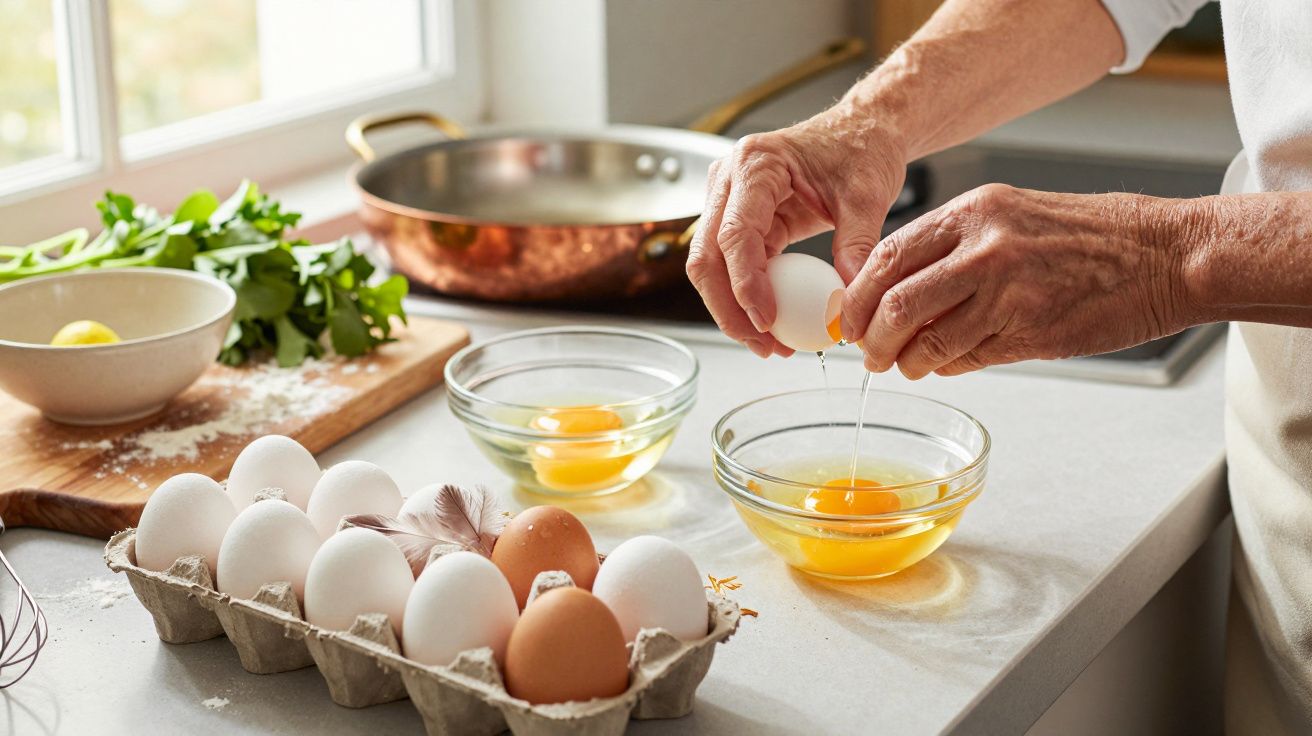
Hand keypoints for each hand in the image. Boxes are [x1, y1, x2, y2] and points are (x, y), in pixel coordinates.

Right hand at [686, 111, 907, 357]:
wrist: (860, 132)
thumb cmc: (861, 149)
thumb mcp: (867, 196)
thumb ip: (858, 245)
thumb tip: (848, 301)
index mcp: (756, 163)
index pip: (735, 233)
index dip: (744, 283)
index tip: (767, 320)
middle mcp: (729, 179)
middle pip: (707, 256)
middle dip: (729, 308)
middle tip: (764, 345)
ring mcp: (727, 200)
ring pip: (710, 267)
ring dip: (733, 310)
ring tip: (769, 344)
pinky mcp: (737, 220)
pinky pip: (730, 267)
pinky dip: (745, 298)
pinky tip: (770, 325)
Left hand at [840, 184, 1196, 377]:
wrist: (1165, 254)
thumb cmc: (1090, 237)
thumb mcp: (1011, 217)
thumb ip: (953, 250)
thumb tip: (898, 295)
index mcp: (973, 212)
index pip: (887, 255)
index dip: (858, 296)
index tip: (849, 319)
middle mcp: (985, 247)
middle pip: (895, 301)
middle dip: (871, 337)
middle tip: (870, 353)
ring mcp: (1009, 290)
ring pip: (926, 338)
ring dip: (906, 361)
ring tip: (907, 365)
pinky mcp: (1033, 331)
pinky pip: (968, 358)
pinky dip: (947, 367)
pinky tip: (947, 365)